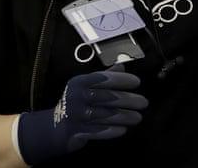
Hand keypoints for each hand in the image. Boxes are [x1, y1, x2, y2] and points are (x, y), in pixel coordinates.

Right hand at [16, 65, 147, 163]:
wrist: (54, 126)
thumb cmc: (75, 102)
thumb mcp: (85, 86)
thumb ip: (103, 77)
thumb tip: (122, 65)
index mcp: (79, 82)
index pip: (103, 78)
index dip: (121, 79)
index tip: (137, 82)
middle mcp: (76, 97)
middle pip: (108, 98)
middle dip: (129, 100)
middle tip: (144, 103)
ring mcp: (75, 115)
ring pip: (106, 115)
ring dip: (125, 117)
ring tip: (138, 117)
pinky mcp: (76, 132)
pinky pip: (99, 131)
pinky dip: (113, 130)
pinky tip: (124, 129)